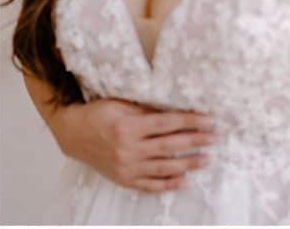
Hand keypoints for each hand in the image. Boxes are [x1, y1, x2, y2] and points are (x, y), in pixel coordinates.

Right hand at [52, 98, 213, 191]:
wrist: (73, 134)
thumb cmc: (97, 114)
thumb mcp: (120, 105)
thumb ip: (146, 110)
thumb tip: (175, 112)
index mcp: (128, 126)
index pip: (167, 123)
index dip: (190, 122)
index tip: (209, 121)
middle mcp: (128, 148)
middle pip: (170, 145)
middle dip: (196, 141)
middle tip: (215, 138)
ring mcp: (127, 166)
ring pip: (164, 167)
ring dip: (188, 163)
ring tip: (207, 159)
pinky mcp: (124, 179)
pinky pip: (151, 185)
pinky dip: (169, 183)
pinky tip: (184, 180)